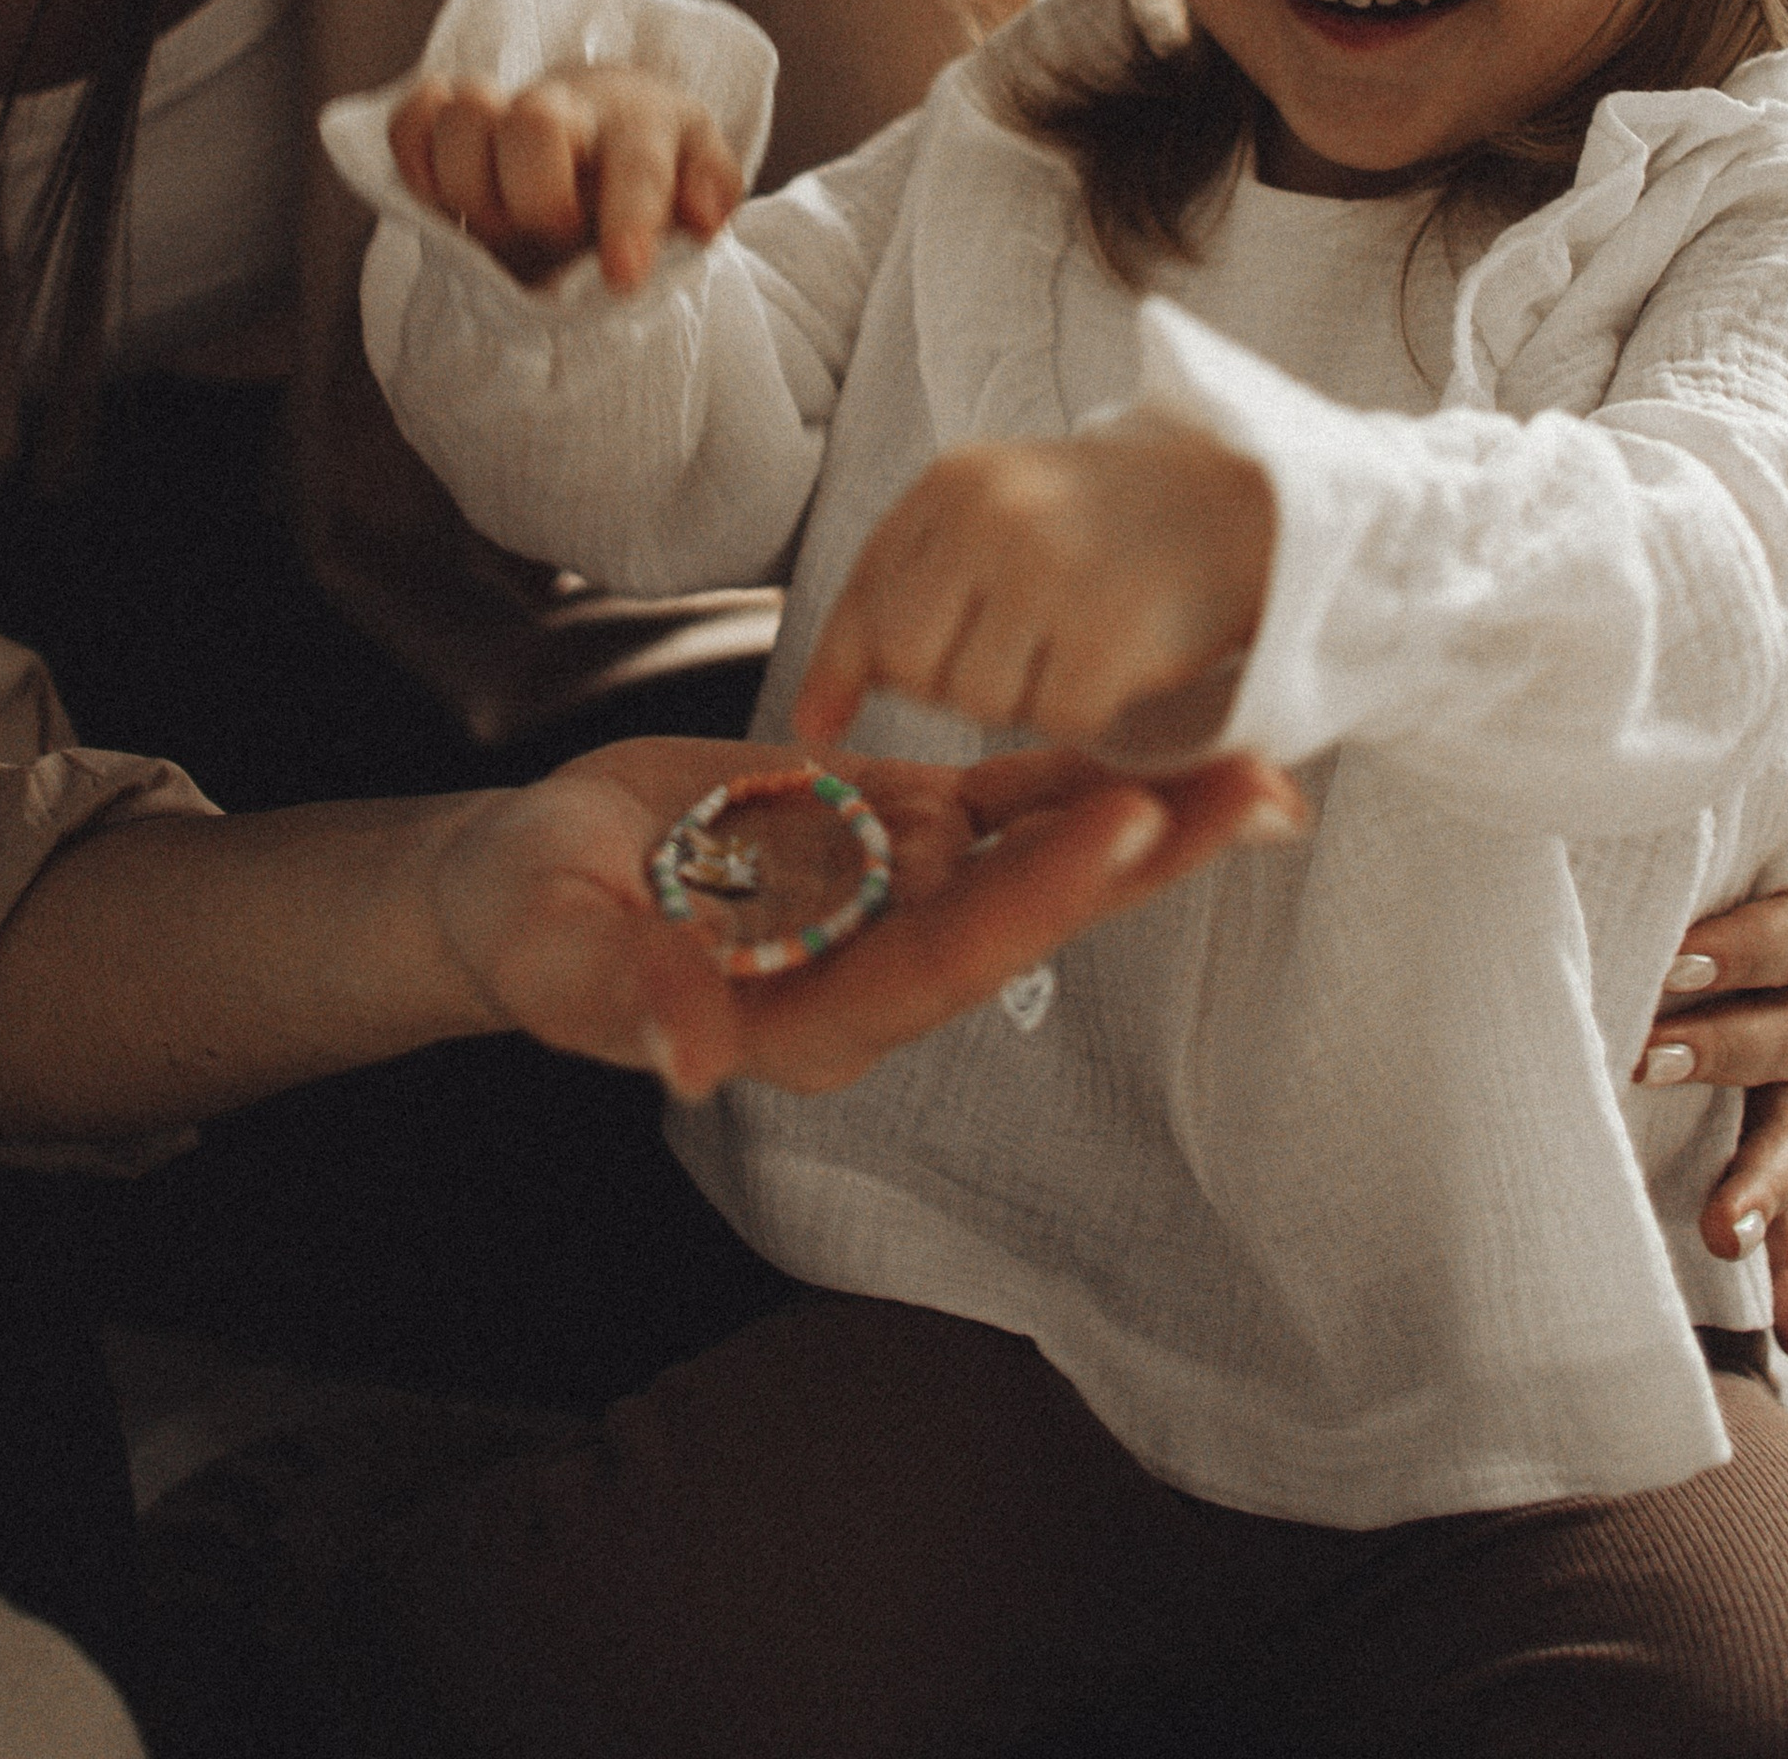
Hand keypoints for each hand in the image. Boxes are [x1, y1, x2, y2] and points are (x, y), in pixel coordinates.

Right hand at [388, 65, 743, 291]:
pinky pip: (411, 121)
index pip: (636, 164)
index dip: (628, 220)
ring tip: (501, 226)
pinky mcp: (447, 119)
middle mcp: (569, 107)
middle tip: (556, 237)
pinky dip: (415, 162)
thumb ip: (711, 192)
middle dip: (539, 201)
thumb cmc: (655, 167)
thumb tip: (702, 215)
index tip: (622, 278)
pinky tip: (444, 198)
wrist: (600, 124)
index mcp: (642, 126)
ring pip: (462, 117)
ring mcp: (502, 109)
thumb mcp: (699, 178)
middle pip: (534, 123)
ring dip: (472, 188)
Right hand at [433, 736, 1307, 1098]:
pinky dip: (1082, 765)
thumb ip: (622, 1002)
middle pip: (1029, 907)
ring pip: (1038, 850)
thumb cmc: (530, 926)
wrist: (529, 880)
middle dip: (1145, 852)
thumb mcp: (551, 959)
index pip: (943, 957)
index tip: (1123, 829)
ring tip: (1258, 759)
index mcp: (814, 1014)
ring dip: (1147, 808)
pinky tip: (1165, 732)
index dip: (1035, 897)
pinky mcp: (890, 827)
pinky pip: (1002, 798)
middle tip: (1258, 792)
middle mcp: (880, 961)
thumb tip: (691, 1055)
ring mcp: (894, 891)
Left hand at [791, 423, 1277, 753]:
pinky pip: (1056, 719)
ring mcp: (1052, 570)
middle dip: (946, 680)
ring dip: (1019, 695)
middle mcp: (992, 516)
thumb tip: (811, 722)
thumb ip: (901, 595)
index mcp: (954, 483)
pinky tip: (1114, 660)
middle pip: (908, 663)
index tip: (821, 725)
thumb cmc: (1103, 521)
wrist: (1243, 502)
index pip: (864, 602)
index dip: (841, 672)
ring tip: (1068, 642)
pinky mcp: (1111, 630)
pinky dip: (1083, 710)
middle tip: (1009, 654)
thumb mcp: (993, 516)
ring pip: (975, 701)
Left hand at [1638, 681, 1787, 1364]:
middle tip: (1648, 1049)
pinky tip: (1785, 1335)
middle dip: (1737, 1044)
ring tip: (1720, 1229)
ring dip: (1768, 1175)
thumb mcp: (1775, 710)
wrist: (1693, 769)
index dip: (1766, 943)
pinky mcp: (1757, 1093)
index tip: (1679, 955)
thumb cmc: (1733, 738)